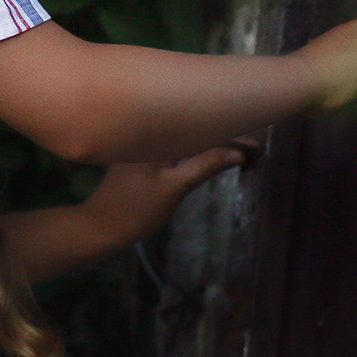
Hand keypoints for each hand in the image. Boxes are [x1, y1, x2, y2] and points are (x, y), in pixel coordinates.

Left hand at [82, 144, 248, 246]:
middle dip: (224, 137)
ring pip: (185, 139)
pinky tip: (208, 156)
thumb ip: (205, 166)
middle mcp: (148, 134)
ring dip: (210, 144)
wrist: (100, 227)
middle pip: (194, 130)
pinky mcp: (140, 157)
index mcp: (155, 135)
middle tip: (253, 149)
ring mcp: (143, 146)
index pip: (201, 129)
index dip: (231, 137)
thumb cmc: (136, 209)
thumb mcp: (174, 188)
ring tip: (238, 151)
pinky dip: (194, 151)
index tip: (256, 147)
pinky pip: (175, 147)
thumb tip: (237, 154)